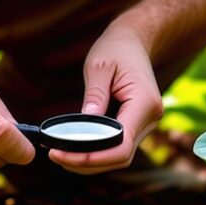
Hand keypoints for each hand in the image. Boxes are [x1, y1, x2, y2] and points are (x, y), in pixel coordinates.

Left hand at [50, 27, 162, 173]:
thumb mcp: (99, 66)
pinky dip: (98, 153)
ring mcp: (147, 124)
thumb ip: (94, 95)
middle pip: (121, 156)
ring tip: (61, 156)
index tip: (63, 154)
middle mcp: (150, 118)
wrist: (134, 42)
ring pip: (120, 156)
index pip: (122, 144)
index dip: (93, 156)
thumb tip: (85, 124)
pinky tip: (75, 150)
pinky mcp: (138, 126)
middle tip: (55, 156)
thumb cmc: (116, 49)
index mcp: (144, 102)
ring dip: (92, 162)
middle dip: (88, 163)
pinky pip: (119, 147)